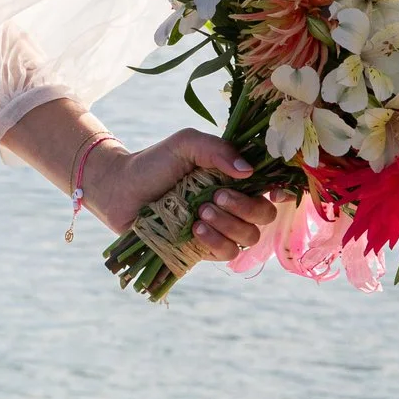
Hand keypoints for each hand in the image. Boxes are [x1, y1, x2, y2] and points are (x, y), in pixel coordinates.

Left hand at [85, 131, 277, 260]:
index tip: (272, 191)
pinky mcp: (202, 249)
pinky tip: (196, 229)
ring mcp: (219, 228)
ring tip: (200, 212)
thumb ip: (216, 150)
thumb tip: (248, 171)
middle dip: (246, 207)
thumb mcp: (185, 144)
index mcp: (233, 178)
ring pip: (248, 238)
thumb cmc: (153, 163)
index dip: (280, 192)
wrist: (119, 188)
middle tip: (216, 197)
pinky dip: (215, 242)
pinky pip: (226, 253)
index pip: (271, 188)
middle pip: (265, 216)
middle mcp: (232, 204)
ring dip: (229, 225)